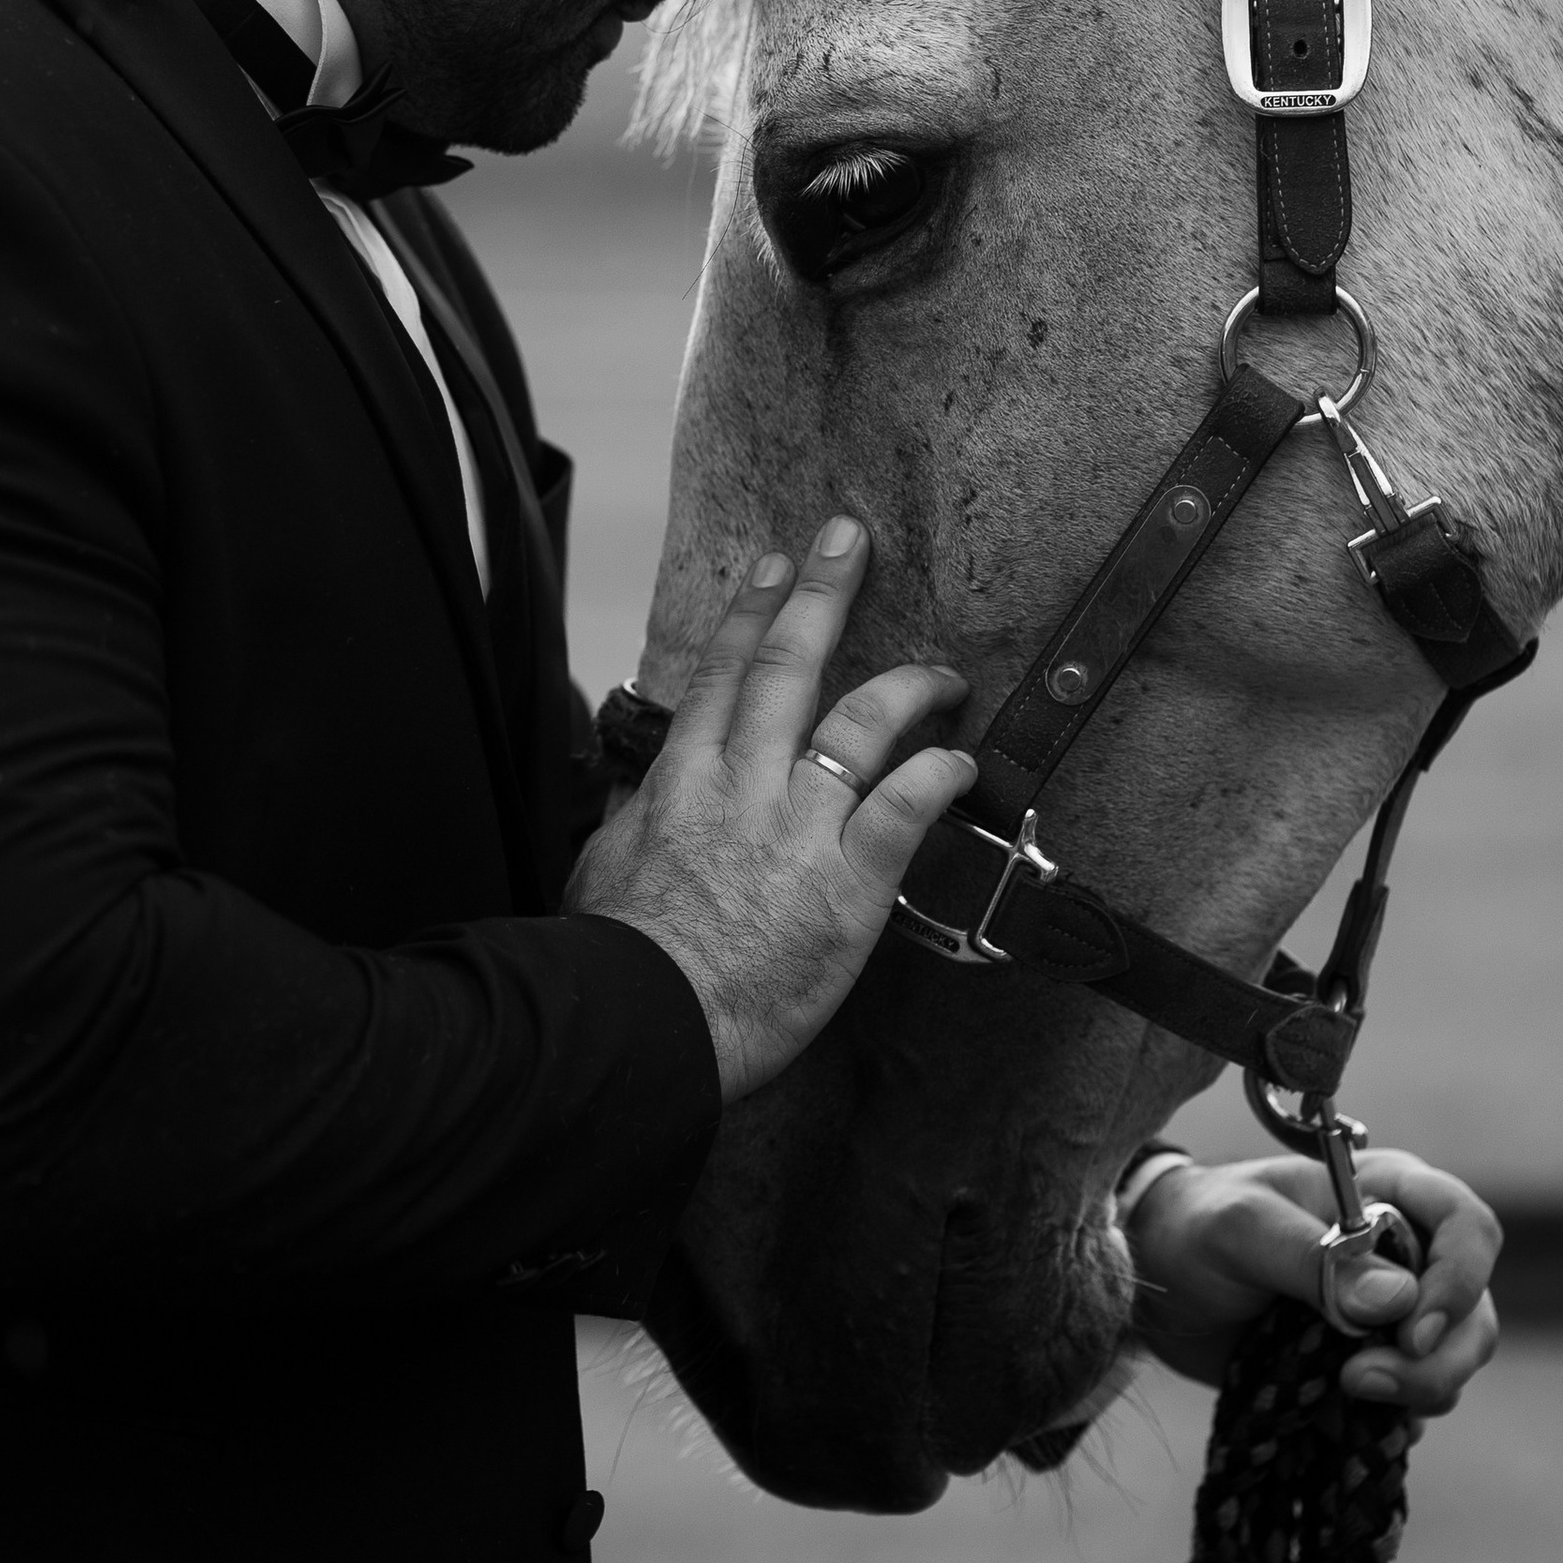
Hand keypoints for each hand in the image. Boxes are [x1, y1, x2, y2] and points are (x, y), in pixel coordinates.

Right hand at [566, 518, 972, 1102]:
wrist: (644, 1024)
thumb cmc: (620, 962)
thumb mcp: (602, 871)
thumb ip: (636, 825)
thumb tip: (642, 806)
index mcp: (681, 783)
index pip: (719, 675)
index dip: (750, 612)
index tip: (774, 566)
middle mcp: (742, 788)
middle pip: (786, 669)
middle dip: (821, 596)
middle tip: (850, 539)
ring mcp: (798, 829)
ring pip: (857, 724)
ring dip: (905, 685)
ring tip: (941, 670)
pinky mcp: (847, 883)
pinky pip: (903, 809)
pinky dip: (936, 778)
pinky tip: (959, 763)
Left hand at [1125, 1145, 1501, 1416]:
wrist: (1161, 1282)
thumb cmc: (1198, 1226)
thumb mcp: (1239, 1228)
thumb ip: (1311, 1258)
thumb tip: (1397, 1301)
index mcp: (1389, 1194)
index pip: (1467, 1228)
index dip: (1459, 1281)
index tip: (1410, 1332)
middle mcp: (1408, 1253)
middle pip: (1472, 1312)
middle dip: (1437, 1359)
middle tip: (1361, 1381)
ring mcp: (1395, 1315)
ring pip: (1451, 1363)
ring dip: (1415, 1392)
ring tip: (1340, 1392)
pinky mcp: (1374, 1365)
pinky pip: (1413, 1403)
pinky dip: (1391, 1419)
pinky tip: (1335, 1414)